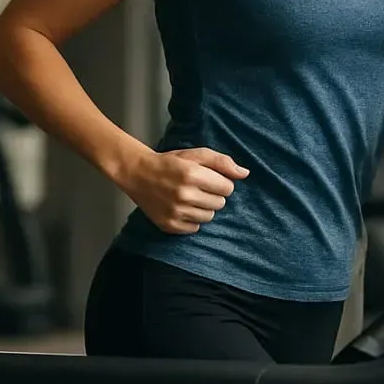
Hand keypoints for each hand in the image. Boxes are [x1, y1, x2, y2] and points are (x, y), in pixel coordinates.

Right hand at [125, 147, 248, 234]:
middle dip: (213, 195)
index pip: (228, 188)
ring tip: (189, 197)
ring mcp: (175, 212)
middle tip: (198, 187)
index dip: (221, 183)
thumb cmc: (170, 163)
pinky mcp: (169, 225)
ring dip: (203, 208)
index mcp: (191, 174)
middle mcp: (183, 194)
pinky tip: (181, 207)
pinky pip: (195, 228)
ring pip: (209, 217)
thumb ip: (222, 162)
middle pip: (220, 203)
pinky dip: (192, 219)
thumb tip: (245, 174)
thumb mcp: (196, 154)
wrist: (138, 174)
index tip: (209, 179)